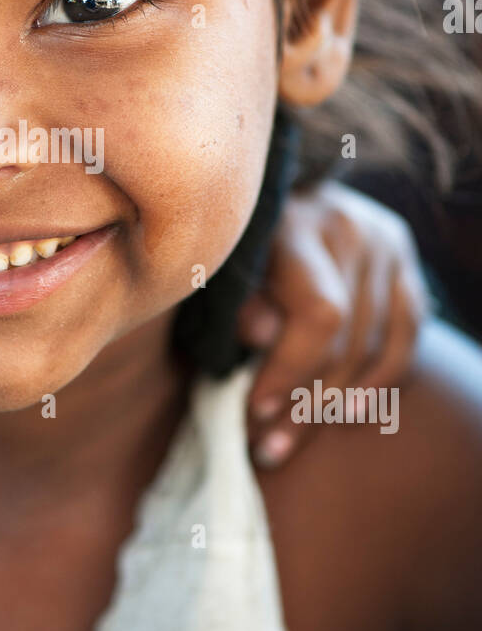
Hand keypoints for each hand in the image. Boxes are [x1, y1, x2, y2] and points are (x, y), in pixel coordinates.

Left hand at [239, 182, 429, 467]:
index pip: (321, 315)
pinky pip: (408, 335)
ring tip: (294, 439)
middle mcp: (355, 230)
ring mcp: (388, 244)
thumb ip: (239, 300)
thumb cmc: (237, 236)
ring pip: (379, 345)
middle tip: (266, 446)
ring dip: (337, 403)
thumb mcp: (222, 261)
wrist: (280, 184)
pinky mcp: (405, 262)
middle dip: (305, 402)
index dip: (291, 370)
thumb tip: (261, 337)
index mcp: (301, 224)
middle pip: (349, 339)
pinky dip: (382, 379)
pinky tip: (350, 411)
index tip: (256, 410)